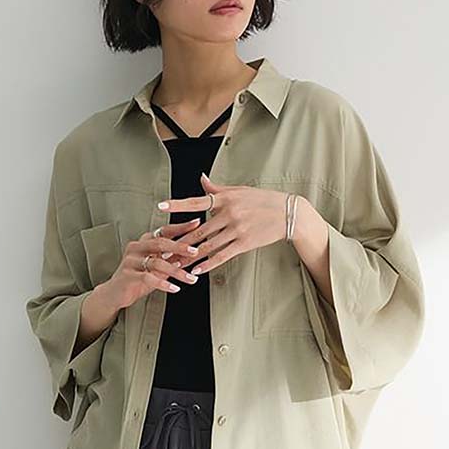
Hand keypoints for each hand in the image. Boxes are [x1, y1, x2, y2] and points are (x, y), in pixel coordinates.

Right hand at [100, 218, 203, 309]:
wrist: (115, 294)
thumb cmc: (137, 279)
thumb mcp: (157, 268)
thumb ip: (171, 260)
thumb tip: (194, 254)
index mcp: (144, 242)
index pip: (164, 231)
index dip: (180, 227)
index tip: (196, 224)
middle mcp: (136, 248)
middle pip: (160, 243)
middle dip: (179, 247)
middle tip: (195, 251)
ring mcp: (131, 261)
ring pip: (157, 263)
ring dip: (177, 272)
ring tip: (191, 278)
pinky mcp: (128, 275)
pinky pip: (148, 278)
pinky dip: (163, 284)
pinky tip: (175, 288)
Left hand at [156, 173, 294, 274]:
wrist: (288, 213)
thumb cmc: (263, 200)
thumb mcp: (240, 190)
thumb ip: (217, 188)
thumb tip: (201, 179)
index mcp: (225, 198)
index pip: (196, 202)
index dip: (177, 204)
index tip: (161, 207)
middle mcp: (229, 213)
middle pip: (198, 230)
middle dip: (179, 241)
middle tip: (163, 249)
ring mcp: (237, 230)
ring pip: (208, 245)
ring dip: (190, 257)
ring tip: (176, 264)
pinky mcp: (245, 243)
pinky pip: (222, 255)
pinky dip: (208, 264)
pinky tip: (197, 270)